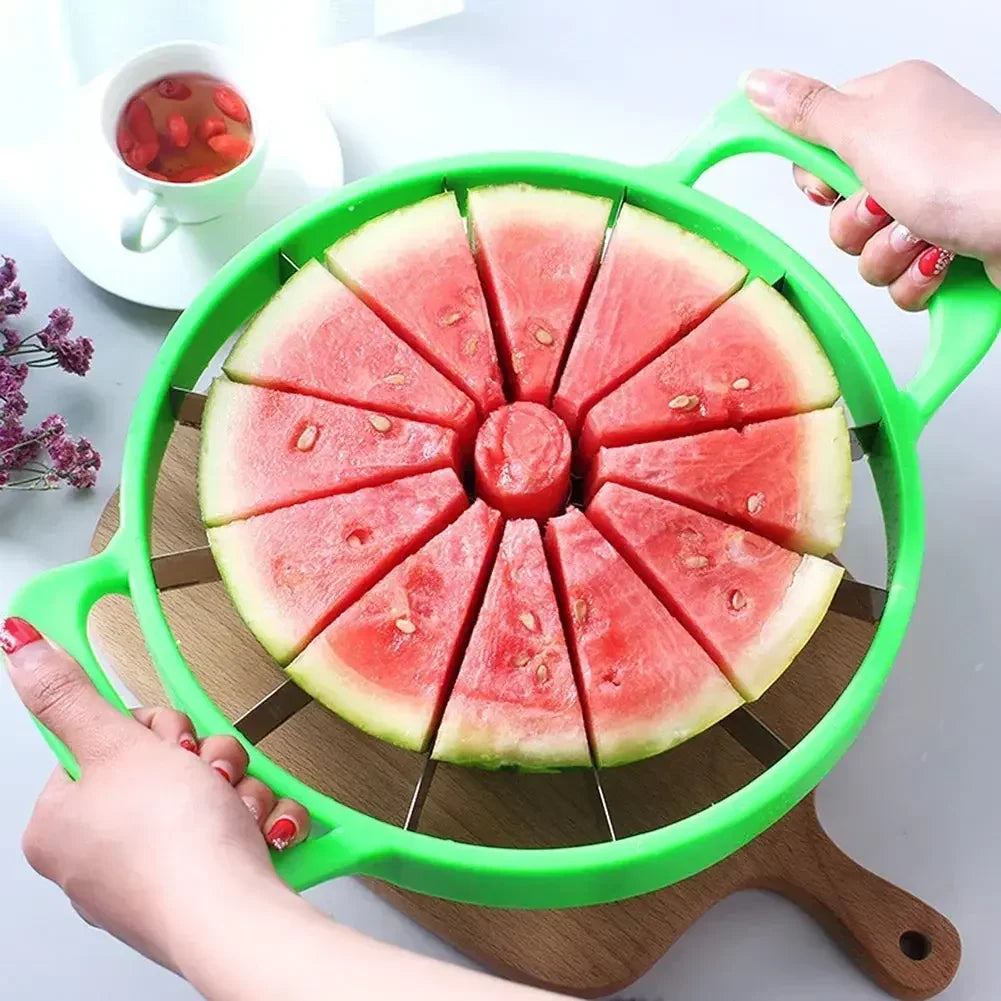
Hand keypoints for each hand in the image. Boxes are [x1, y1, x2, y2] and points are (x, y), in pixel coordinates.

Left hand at [3, 616, 568, 999]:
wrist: (234, 920)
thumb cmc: (170, 848)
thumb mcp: (117, 746)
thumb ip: (70, 694)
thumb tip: (21, 647)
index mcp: (60, 824)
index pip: (105, 741)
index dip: (147, 732)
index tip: (166, 742)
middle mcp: (99, 855)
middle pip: (160, 763)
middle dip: (200, 759)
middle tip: (202, 774)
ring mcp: (153, 874)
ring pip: (205, 790)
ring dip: (234, 786)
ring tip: (234, 809)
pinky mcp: (203, 885)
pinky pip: (233, 827)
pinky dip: (252, 820)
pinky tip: (253, 831)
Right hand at [743, 60, 1000, 308]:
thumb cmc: (961, 169)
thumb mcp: (862, 129)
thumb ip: (804, 111)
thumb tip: (756, 82)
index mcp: (891, 108)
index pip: (817, 144)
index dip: (814, 176)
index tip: (826, 185)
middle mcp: (912, 152)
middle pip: (837, 207)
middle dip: (854, 224)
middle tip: (884, 207)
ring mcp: (931, 202)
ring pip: (864, 249)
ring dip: (884, 253)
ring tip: (922, 235)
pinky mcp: (945, 247)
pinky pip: (898, 279)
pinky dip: (914, 278)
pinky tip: (939, 260)